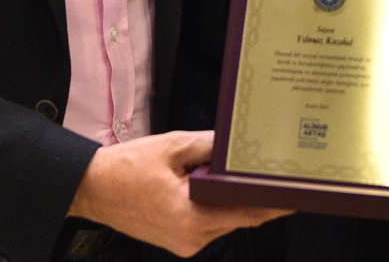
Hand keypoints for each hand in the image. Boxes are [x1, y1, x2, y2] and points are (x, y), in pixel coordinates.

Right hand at [68, 130, 289, 256]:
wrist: (91, 188)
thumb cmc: (126, 167)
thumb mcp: (172, 146)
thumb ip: (210, 147)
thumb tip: (239, 145)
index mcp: (190, 218)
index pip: (246, 213)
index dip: (274, 204)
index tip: (298, 195)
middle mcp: (191, 238)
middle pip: (238, 219)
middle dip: (258, 198)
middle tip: (280, 178)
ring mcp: (184, 243)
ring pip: (224, 221)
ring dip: (235, 201)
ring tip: (250, 176)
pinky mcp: (178, 240)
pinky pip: (209, 223)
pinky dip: (218, 206)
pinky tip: (220, 186)